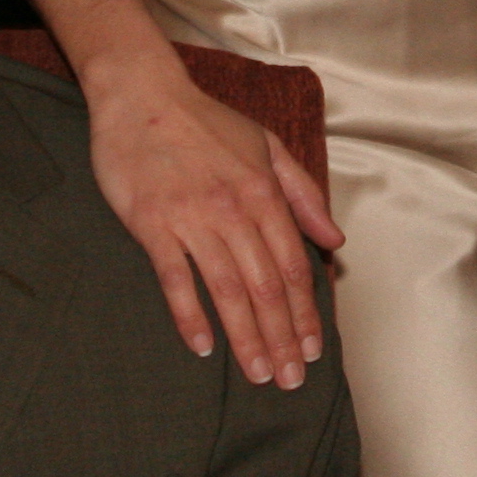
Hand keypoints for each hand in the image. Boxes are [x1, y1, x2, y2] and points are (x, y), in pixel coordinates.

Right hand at [85, 51, 340, 387]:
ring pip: (227, 289)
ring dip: (245, 337)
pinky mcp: (152, 224)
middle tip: (290, 381)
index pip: (294, 266)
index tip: (312, 350)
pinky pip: (176, 278)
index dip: (306, 313)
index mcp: (264, 194)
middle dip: (282, 338)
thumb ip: (303, 194)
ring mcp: (192, 218)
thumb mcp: (268, 146)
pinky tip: (202, 346)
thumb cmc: (206, 122)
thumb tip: (333, 239)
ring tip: (258, 374)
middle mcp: (234, 210)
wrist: (143, 94)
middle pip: (266, 287)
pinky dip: (189, 315)